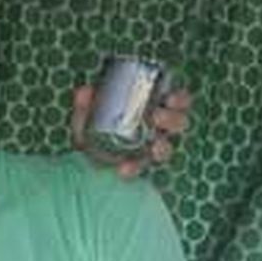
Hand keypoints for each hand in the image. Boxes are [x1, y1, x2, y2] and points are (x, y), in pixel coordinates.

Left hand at [69, 84, 191, 178]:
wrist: (82, 152)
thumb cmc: (92, 125)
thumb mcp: (87, 111)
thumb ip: (85, 103)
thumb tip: (85, 91)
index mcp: (155, 108)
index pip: (178, 101)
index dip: (179, 99)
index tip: (169, 98)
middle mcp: (158, 130)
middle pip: (178, 124)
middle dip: (173, 120)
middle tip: (157, 117)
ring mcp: (150, 150)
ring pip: (166, 149)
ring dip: (162, 147)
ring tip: (153, 147)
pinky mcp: (138, 167)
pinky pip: (140, 169)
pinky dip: (132, 168)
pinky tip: (123, 169)